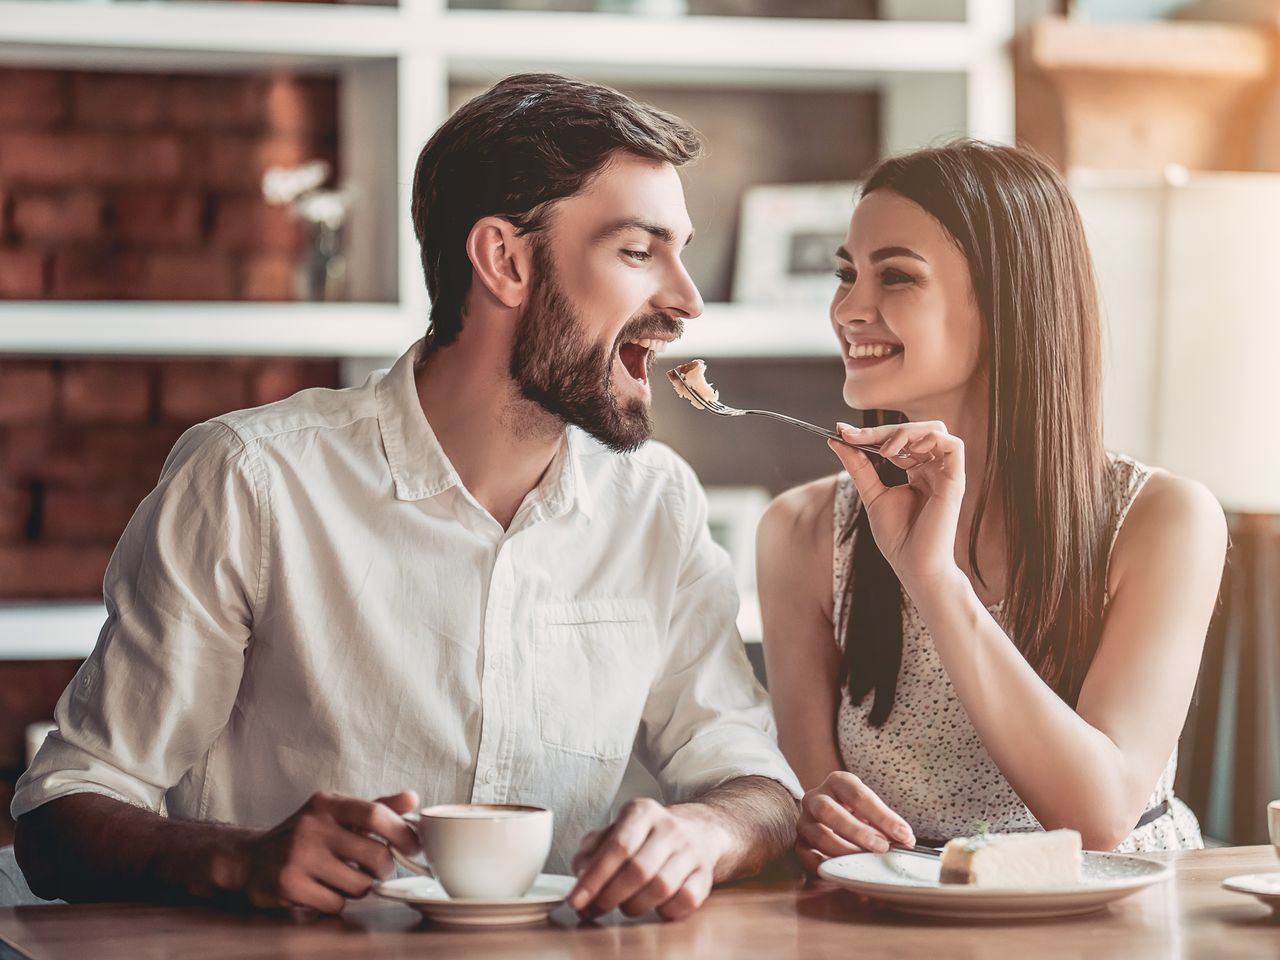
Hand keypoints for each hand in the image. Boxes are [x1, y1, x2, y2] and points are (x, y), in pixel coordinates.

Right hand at [236, 789, 419, 912]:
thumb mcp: (337, 812)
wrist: (253, 858)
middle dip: (385, 868)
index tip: (413, 847)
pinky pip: (336, 903)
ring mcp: (298, 856)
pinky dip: (338, 901)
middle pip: (374, 855)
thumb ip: (377, 807)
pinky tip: (325, 890)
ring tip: (347, 878)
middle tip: (380, 870)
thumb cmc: (307, 834)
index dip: (402, 833)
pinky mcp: (288, 885)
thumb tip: (412, 798)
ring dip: (361, 887)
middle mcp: (312, 826)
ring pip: (359, 884)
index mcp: (328, 803)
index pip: (376, 814)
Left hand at [567, 797, 725, 921]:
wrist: (696, 831)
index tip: (575, 901)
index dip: (594, 878)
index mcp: (642, 811)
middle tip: (594, 909)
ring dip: (635, 906)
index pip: (617, 847)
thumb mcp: (615, 831)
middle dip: (610, 896)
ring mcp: (690, 850)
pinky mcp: (705, 874)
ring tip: (624, 906)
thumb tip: (581, 874)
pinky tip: (654, 908)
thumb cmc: (645, 837)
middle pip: (638, 870)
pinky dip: (665, 911)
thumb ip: (591, 849)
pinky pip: (686, 900)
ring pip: (661, 887)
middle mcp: (669, 827)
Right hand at [795, 772, 914, 875]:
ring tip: (867, 862)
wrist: (833, 818)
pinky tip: (843, 873)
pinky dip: (825, 866)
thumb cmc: (858, 813)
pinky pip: (806, 856)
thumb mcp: (872, 811)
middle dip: (858, 832)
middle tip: (882, 847)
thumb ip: (887, 824)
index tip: (904, 835)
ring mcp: (805, 820)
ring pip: (819, 835)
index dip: (882, 816)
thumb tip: (906, 841)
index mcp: (838, 782)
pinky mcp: (800, 842)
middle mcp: (816, 797)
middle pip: (829, 811)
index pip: (858, 795)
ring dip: (845, 851)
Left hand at [829, 420, 964, 589]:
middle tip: (853, 436)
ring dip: (905, 432)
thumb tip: (836, 440)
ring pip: (935, 430)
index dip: (872, 433)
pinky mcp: (955, 481)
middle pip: (915, 430)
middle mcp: (933, 469)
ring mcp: (945, 474)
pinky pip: (952, 445)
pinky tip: (903, 453)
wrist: (914, 565)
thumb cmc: (897, 537)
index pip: (898, 439)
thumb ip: (858, 467)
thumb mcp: (872, 495)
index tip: (842, 432)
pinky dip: (928, 439)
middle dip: (882, 430)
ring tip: (883, 451)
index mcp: (917, 471)